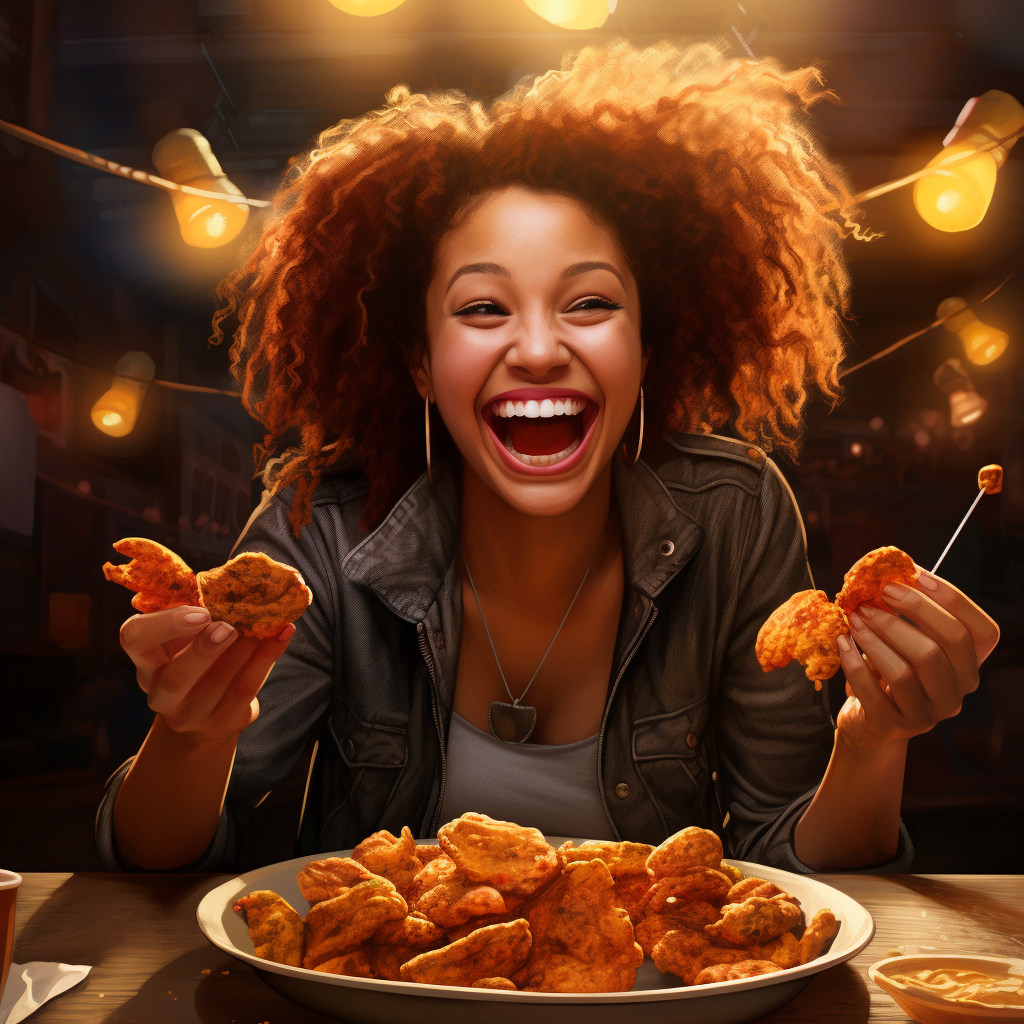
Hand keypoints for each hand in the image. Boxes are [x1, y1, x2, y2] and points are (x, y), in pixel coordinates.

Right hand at [119, 605, 295, 744]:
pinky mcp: (219, 725)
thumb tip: (236, 580)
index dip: (166, 624)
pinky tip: (283, 634)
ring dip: (246, 650)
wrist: (206, 710)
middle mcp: (159, 693)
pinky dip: (267, 658)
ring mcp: (188, 715)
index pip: (134, 638)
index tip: (200, 612)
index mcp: (146, 658)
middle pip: (175, 677)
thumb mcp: (188, 634)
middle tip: (230, 627)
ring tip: (266, 625)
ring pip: (219, 683)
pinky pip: (245, 691)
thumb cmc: (197, 656)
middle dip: (206, 650)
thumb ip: (200, 612)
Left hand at [835, 566, 999, 749]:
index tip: (914, 574)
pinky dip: (853, 661)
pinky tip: (842, 642)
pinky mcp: (894, 725)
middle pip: (946, 645)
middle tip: (877, 593)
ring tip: (855, 616)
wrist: (870, 720)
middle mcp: (957, 692)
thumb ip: (909, 611)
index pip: (982, 632)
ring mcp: (929, 714)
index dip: (952, 599)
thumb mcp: (906, 640)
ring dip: (877, 635)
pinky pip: (872, 690)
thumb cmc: (890, 668)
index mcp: (969, 666)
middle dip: (911, 611)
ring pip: (908, 669)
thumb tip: (892, 569)